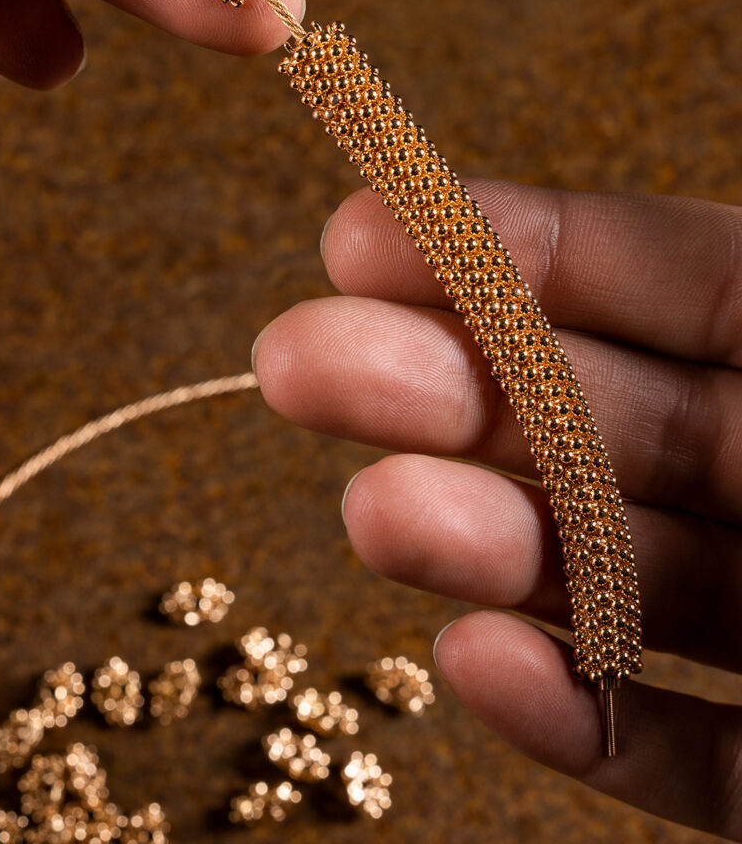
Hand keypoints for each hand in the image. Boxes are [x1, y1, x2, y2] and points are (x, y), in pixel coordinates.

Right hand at [253, 179, 741, 838]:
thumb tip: (622, 248)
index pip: (677, 280)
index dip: (519, 250)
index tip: (366, 236)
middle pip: (611, 426)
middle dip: (452, 390)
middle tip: (299, 362)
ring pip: (627, 583)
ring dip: (491, 551)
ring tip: (373, 514)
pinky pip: (688, 751)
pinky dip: (584, 719)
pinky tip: (479, 671)